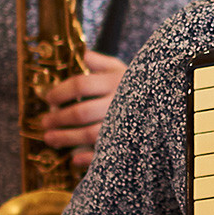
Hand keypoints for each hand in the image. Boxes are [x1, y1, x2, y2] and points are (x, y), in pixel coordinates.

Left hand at [42, 50, 125, 169]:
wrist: (168, 102)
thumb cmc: (137, 85)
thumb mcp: (121, 68)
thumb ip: (99, 61)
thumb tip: (81, 54)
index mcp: (116, 82)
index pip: (80, 85)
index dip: (59, 92)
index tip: (48, 98)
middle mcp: (120, 103)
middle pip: (81, 112)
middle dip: (58, 118)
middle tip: (44, 121)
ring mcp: (125, 124)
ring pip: (90, 134)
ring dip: (66, 138)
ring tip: (50, 139)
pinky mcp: (130, 143)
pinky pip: (106, 153)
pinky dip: (88, 158)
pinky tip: (73, 159)